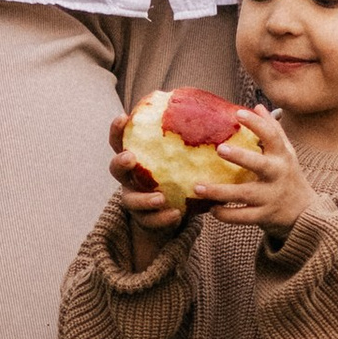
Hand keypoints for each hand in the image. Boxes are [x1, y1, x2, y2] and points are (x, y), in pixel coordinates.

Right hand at [105, 116, 186, 234]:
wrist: (172, 213)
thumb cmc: (177, 176)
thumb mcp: (181, 159)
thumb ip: (191, 143)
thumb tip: (221, 118)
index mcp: (136, 159)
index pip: (120, 141)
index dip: (117, 130)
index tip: (123, 118)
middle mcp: (130, 179)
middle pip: (116, 169)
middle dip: (120, 162)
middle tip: (131, 157)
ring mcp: (135, 200)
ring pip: (131, 200)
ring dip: (144, 199)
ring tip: (161, 198)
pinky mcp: (145, 220)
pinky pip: (150, 220)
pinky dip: (162, 218)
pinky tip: (176, 214)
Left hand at [197, 104, 318, 236]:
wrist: (305, 214)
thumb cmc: (289, 176)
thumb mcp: (287, 153)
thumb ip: (273, 130)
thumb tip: (258, 106)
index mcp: (281, 156)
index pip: (272, 136)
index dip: (256, 124)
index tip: (238, 113)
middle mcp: (276, 175)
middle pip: (259, 165)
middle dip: (240, 157)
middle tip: (219, 148)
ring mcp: (270, 197)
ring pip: (243, 194)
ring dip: (220, 191)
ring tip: (198, 187)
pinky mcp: (264, 216)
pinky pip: (242, 216)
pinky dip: (226, 214)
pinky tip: (212, 208)